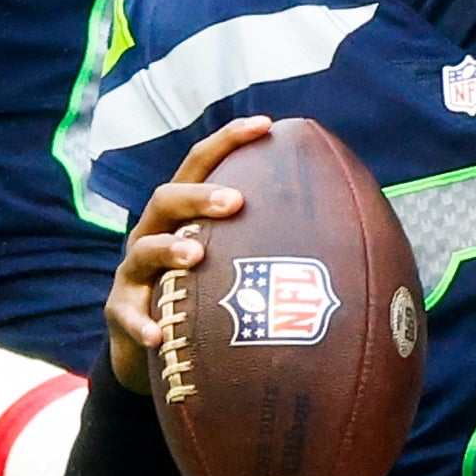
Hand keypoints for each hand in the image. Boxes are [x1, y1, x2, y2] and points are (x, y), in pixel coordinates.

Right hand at [105, 117, 269, 393]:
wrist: (149, 350)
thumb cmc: (203, 298)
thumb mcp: (231, 265)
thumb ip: (272, 247)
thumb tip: (355, 234)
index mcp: (183, 215)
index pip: (201, 165)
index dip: (229, 141)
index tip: (267, 125)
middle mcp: (154, 234)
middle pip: (166, 198)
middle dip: (200, 196)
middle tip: (237, 202)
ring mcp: (134, 273)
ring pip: (144, 250)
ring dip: (169, 250)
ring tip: (197, 257)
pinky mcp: (120, 312)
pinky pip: (127, 315)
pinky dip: (142, 324)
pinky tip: (158, 336)